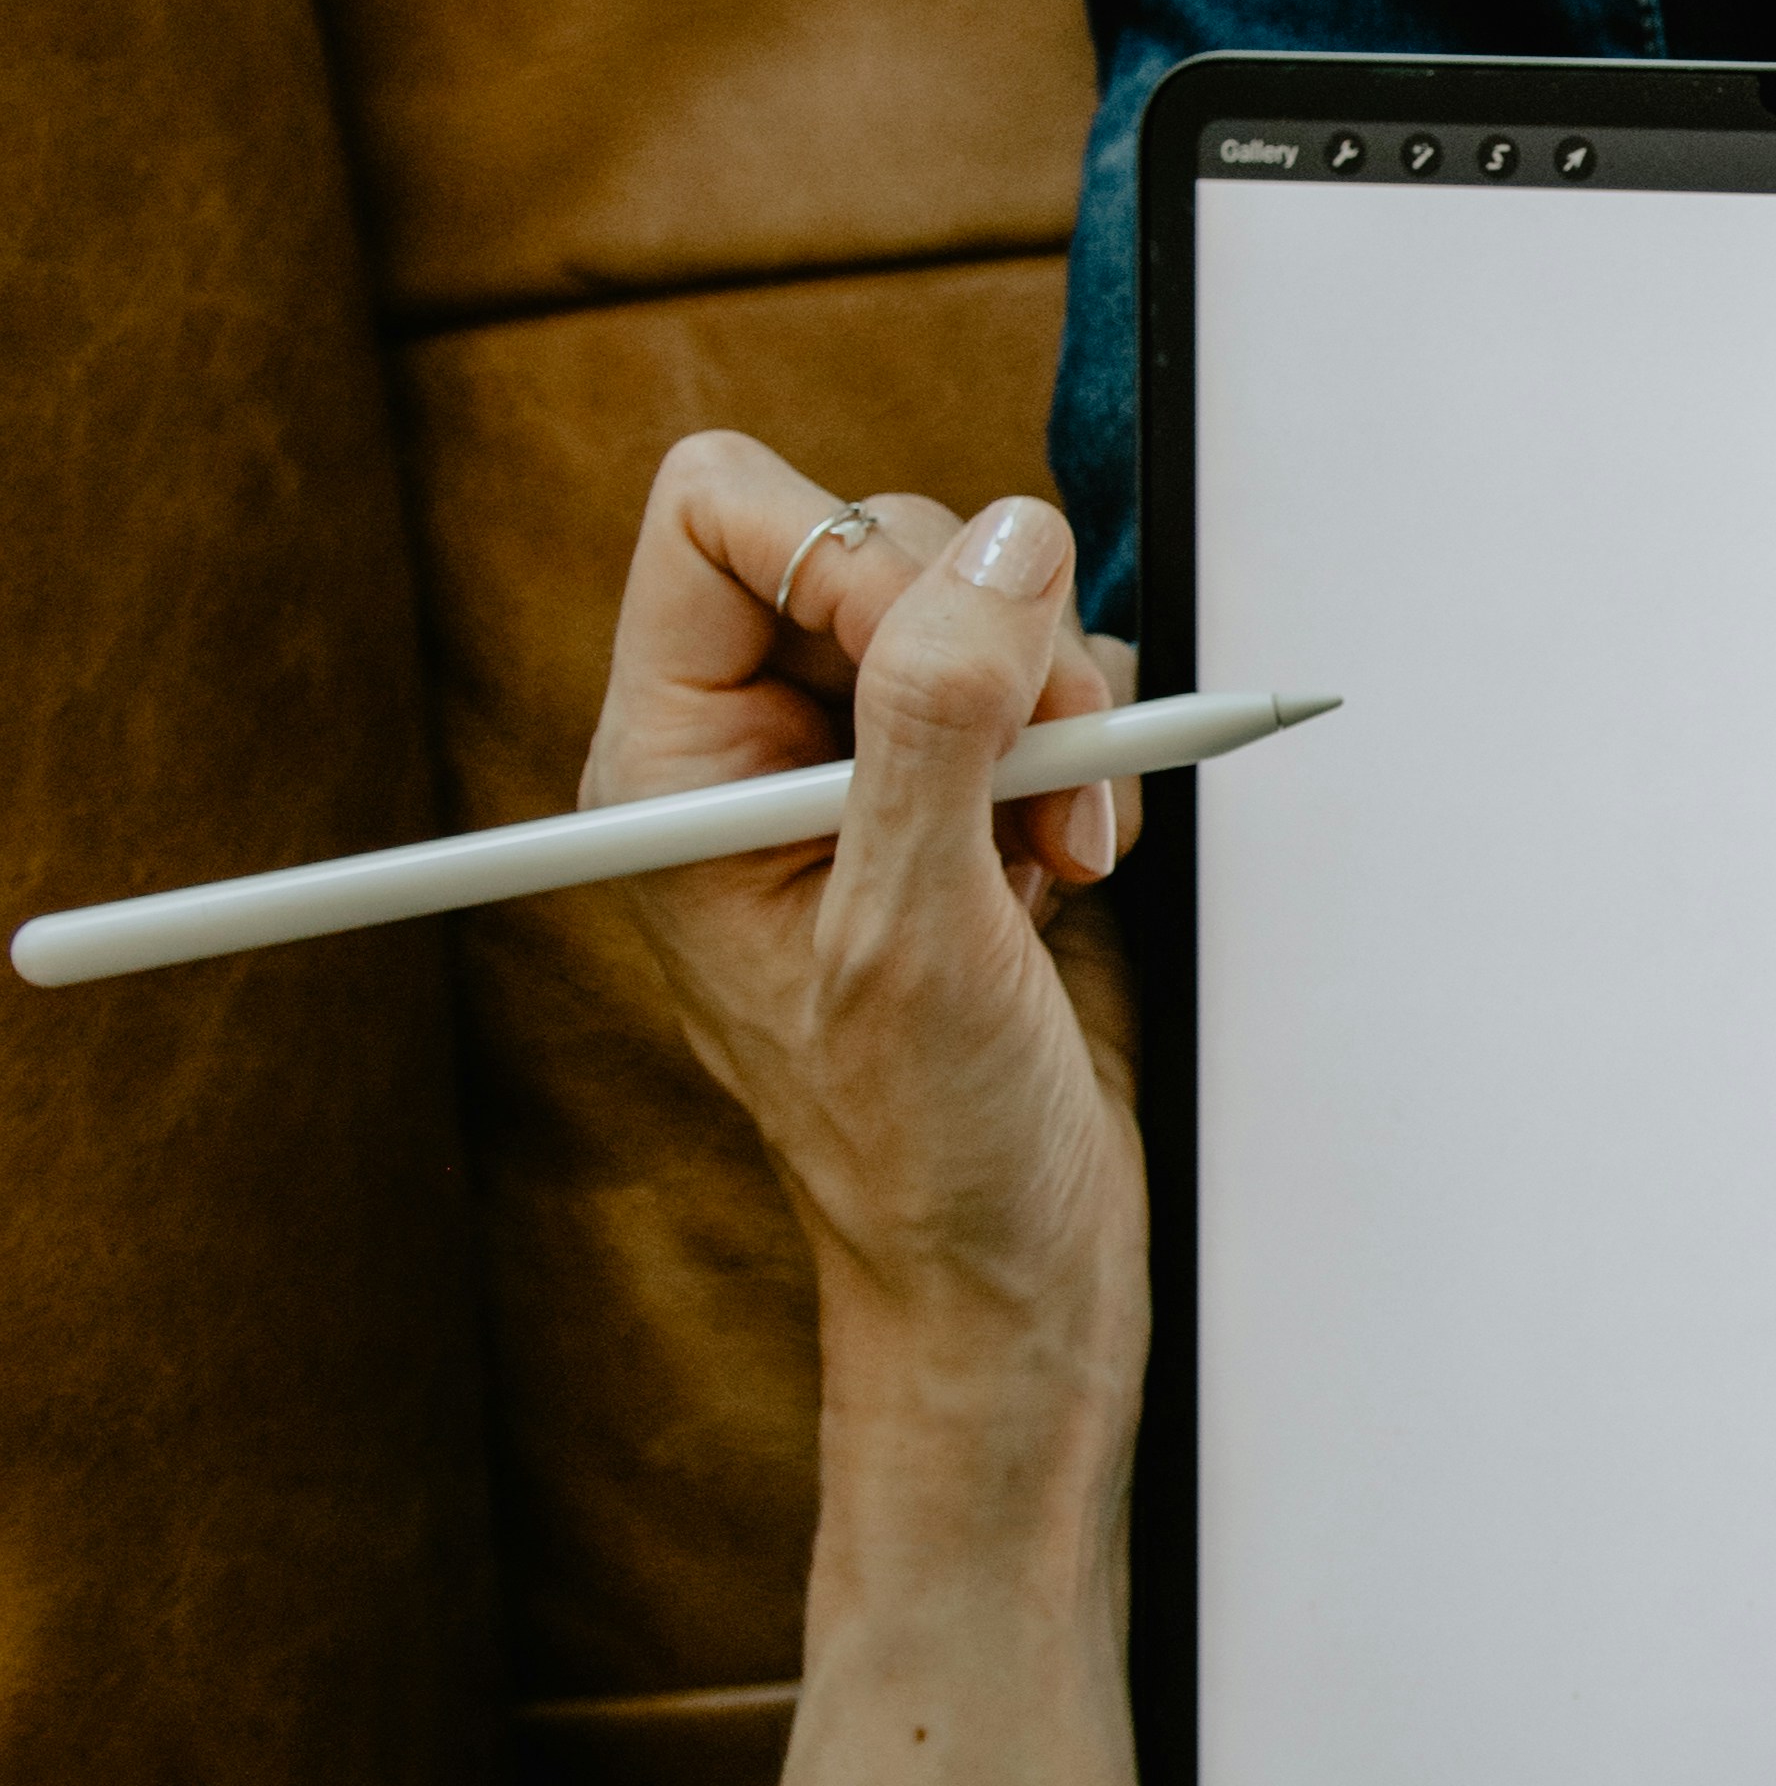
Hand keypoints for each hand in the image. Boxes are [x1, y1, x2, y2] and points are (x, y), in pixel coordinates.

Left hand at [581, 434, 1148, 1381]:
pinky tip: (1070, 862)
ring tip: (1056, 845)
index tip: (942, 663)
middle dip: (989, 647)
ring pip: (976, 604)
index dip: (851, 552)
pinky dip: (1090, 751)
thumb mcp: (912, 935)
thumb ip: (939, 723)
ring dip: (1056, 710)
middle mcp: (756, 750)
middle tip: (1033, 782)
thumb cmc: (919, 1155)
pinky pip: (1041, 678)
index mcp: (675, 767)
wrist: (1009, 1273)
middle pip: (873, 542)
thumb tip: (1001, 547)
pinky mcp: (962, 794)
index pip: (720, 513)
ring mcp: (862, 770)